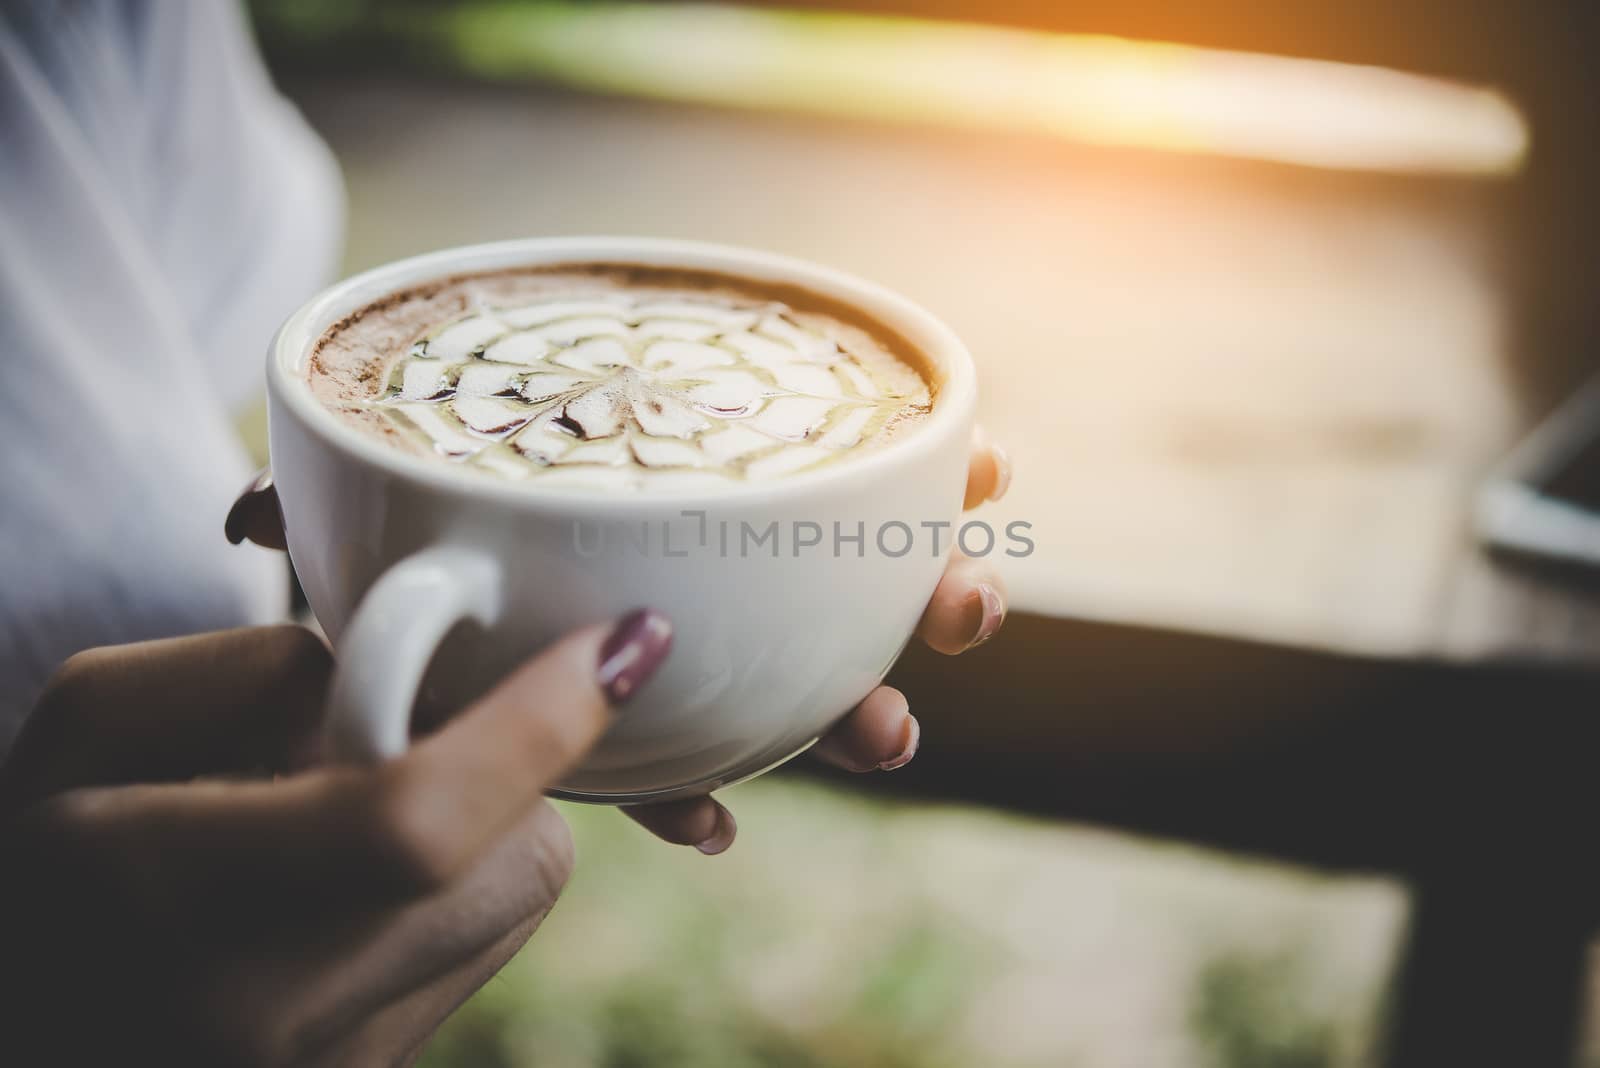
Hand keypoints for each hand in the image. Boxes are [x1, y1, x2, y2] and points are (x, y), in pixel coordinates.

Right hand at [0, 614, 669, 1063]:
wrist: (33, 1027)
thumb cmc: (43, 866)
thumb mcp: (88, 725)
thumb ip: (253, 667)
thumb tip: (408, 671)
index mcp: (169, 896)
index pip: (413, 822)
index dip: (537, 725)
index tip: (627, 644)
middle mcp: (268, 1012)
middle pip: (517, 855)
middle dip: (511, 766)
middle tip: (419, 728)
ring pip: (520, 899)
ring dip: (487, 826)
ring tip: (360, 814)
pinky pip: (484, 953)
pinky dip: (456, 892)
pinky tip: (356, 890)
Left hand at [226, 430, 1011, 852]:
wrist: (340, 648)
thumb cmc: (351, 542)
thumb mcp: (338, 496)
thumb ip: (318, 481)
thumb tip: (255, 511)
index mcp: (652, 472)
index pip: (792, 457)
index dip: (895, 468)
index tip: (982, 462)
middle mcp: (675, 556)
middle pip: (826, 572)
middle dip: (915, 588)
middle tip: (970, 602)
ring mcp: (663, 646)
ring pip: (787, 675)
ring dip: (851, 706)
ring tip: (889, 735)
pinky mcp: (629, 731)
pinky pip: (678, 766)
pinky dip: (690, 789)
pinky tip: (710, 822)